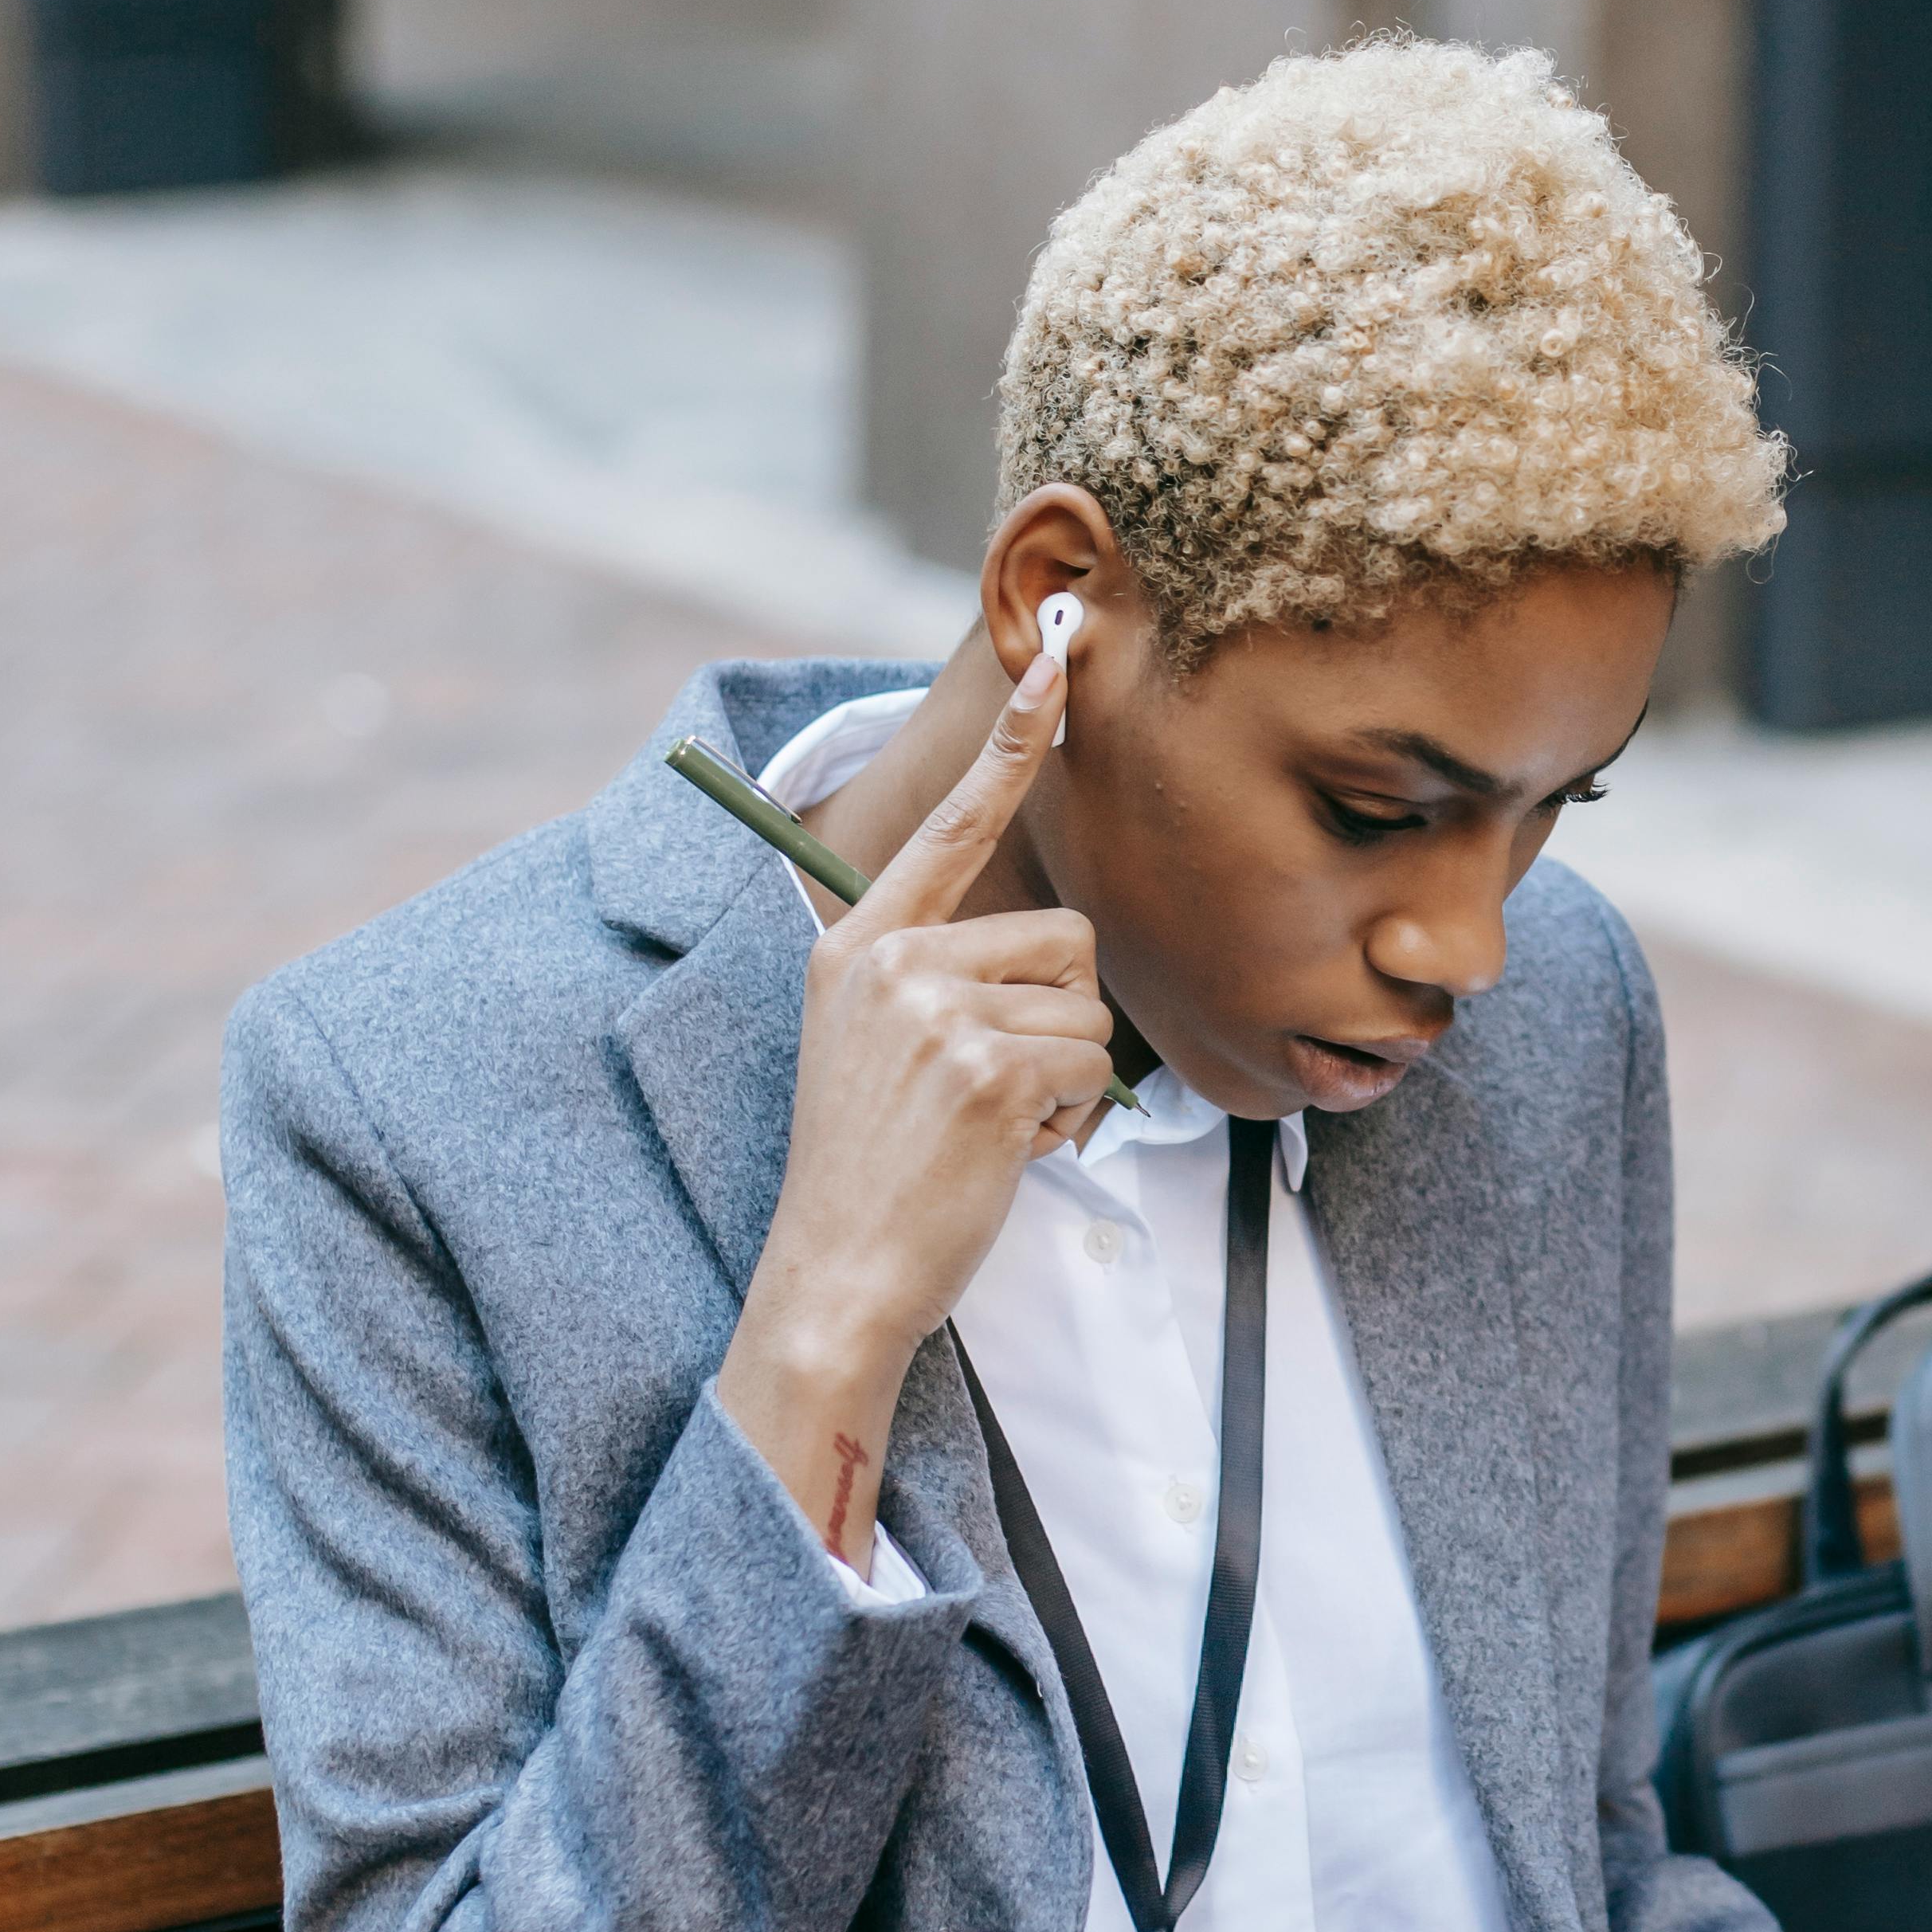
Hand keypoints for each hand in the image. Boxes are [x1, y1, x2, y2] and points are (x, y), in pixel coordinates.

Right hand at [717, 635, 1114, 1558]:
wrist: (836, 1273)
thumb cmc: (876, 1167)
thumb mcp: (872, 1040)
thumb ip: (933, 973)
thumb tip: (1043, 943)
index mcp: (860, 942)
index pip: (952, 822)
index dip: (1013, 741)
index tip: (1054, 659)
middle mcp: (893, 959)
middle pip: (1065, 938)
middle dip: (1059, 1019)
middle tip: (990, 1092)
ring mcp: (938, 1010)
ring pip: (1089, 1009)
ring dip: (1068, 1079)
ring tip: (990, 1126)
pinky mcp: (989, 1069)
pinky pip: (1095, 1068)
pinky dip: (1073, 1122)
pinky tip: (1006, 1152)